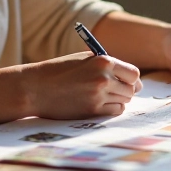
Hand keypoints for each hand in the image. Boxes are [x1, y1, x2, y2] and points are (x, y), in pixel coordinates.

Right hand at [22, 52, 142, 118]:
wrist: (36, 88)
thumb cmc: (59, 71)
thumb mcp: (83, 59)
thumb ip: (107, 65)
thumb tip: (131, 77)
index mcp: (103, 61)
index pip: (134, 74)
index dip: (132, 78)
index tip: (127, 80)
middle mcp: (104, 78)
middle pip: (131, 90)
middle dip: (126, 90)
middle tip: (115, 89)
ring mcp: (98, 96)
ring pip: (124, 101)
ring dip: (118, 99)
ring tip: (103, 95)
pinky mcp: (92, 111)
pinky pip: (114, 111)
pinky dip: (111, 108)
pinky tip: (99, 103)